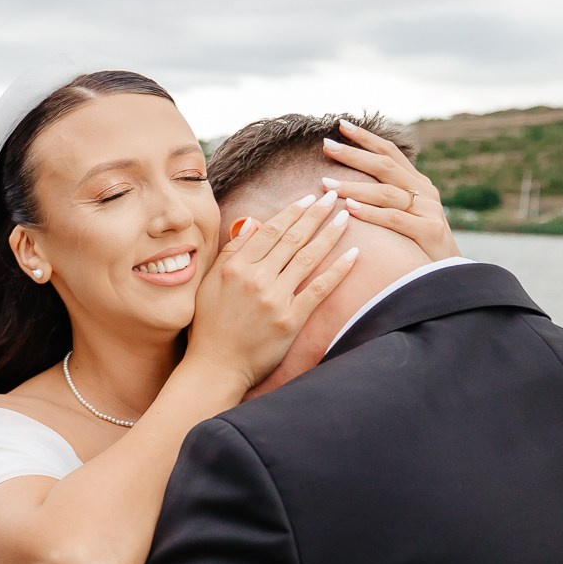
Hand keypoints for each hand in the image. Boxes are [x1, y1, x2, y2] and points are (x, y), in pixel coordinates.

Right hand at [187, 190, 355, 393]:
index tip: (308, 198)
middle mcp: (256, 279)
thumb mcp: (209, 284)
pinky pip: (319, 289)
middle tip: (333, 196)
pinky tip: (353, 255)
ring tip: (345, 217)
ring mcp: (274, 299)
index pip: (269, 230)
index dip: (292, 211)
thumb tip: (252, 224)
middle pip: (292, 239)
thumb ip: (231, 253)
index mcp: (235, 267)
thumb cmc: (210, 327)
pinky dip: (338, 270)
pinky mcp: (290, 320)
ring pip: (308, 258)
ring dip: (329, 234)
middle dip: (315, 214)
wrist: (215, 367)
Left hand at [320, 119, 458, 260]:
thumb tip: (349, 184)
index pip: (389, 152)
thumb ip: (385, 197)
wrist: (449, 273)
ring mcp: (428, 210)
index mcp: (416, 183)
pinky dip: (371, 212)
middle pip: (384, 166)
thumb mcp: (406, 214)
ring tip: (327, 183)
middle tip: (326, 145)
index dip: (366, 138)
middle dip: (354, 154)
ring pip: (386, 192)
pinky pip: (394, 219)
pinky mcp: (429, 230)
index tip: (341, 124)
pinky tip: (349, 208)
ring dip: (354, 187)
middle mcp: (423, 191)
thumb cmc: (419, 244)